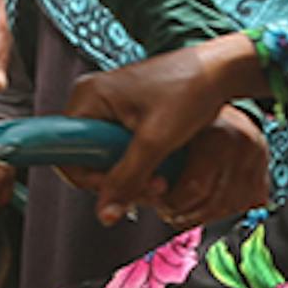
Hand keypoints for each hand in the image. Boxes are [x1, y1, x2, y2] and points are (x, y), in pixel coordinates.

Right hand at [63, 31, 263, 225]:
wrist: (220, 72)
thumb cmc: (189, 90)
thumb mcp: (155, 141)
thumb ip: (127, 179)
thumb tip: (104, 215)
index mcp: (88, 97)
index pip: (67, 155)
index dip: (92, 181)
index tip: (124, 188)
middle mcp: (93, 101)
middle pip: (88, 161)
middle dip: (121, 182)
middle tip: (155, 186)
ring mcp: (110, 109)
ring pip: (108, 161)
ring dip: (135, 178)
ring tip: (164, 178)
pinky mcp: (127, 116)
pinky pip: (122, 152)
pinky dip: (141, 166)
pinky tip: (163, 168)